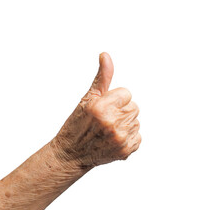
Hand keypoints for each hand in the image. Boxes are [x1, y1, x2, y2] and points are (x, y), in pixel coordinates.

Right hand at [51, 53, 140, 169]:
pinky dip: (129, 138)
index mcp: (102, 107)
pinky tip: (114, 141)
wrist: (71, 154)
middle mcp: (112, 123)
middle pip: (134, 107)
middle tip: (105, 121)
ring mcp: (120, 138)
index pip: (127, 94)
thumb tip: (105, 55)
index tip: (103, 109)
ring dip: (125, 125)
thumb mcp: (88, 98)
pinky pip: (138, 137)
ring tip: (108, 131)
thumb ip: (102, 77)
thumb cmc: (78, 124)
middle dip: (121, 111)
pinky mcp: (126, 151)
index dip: (115, 100)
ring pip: (136, 122)